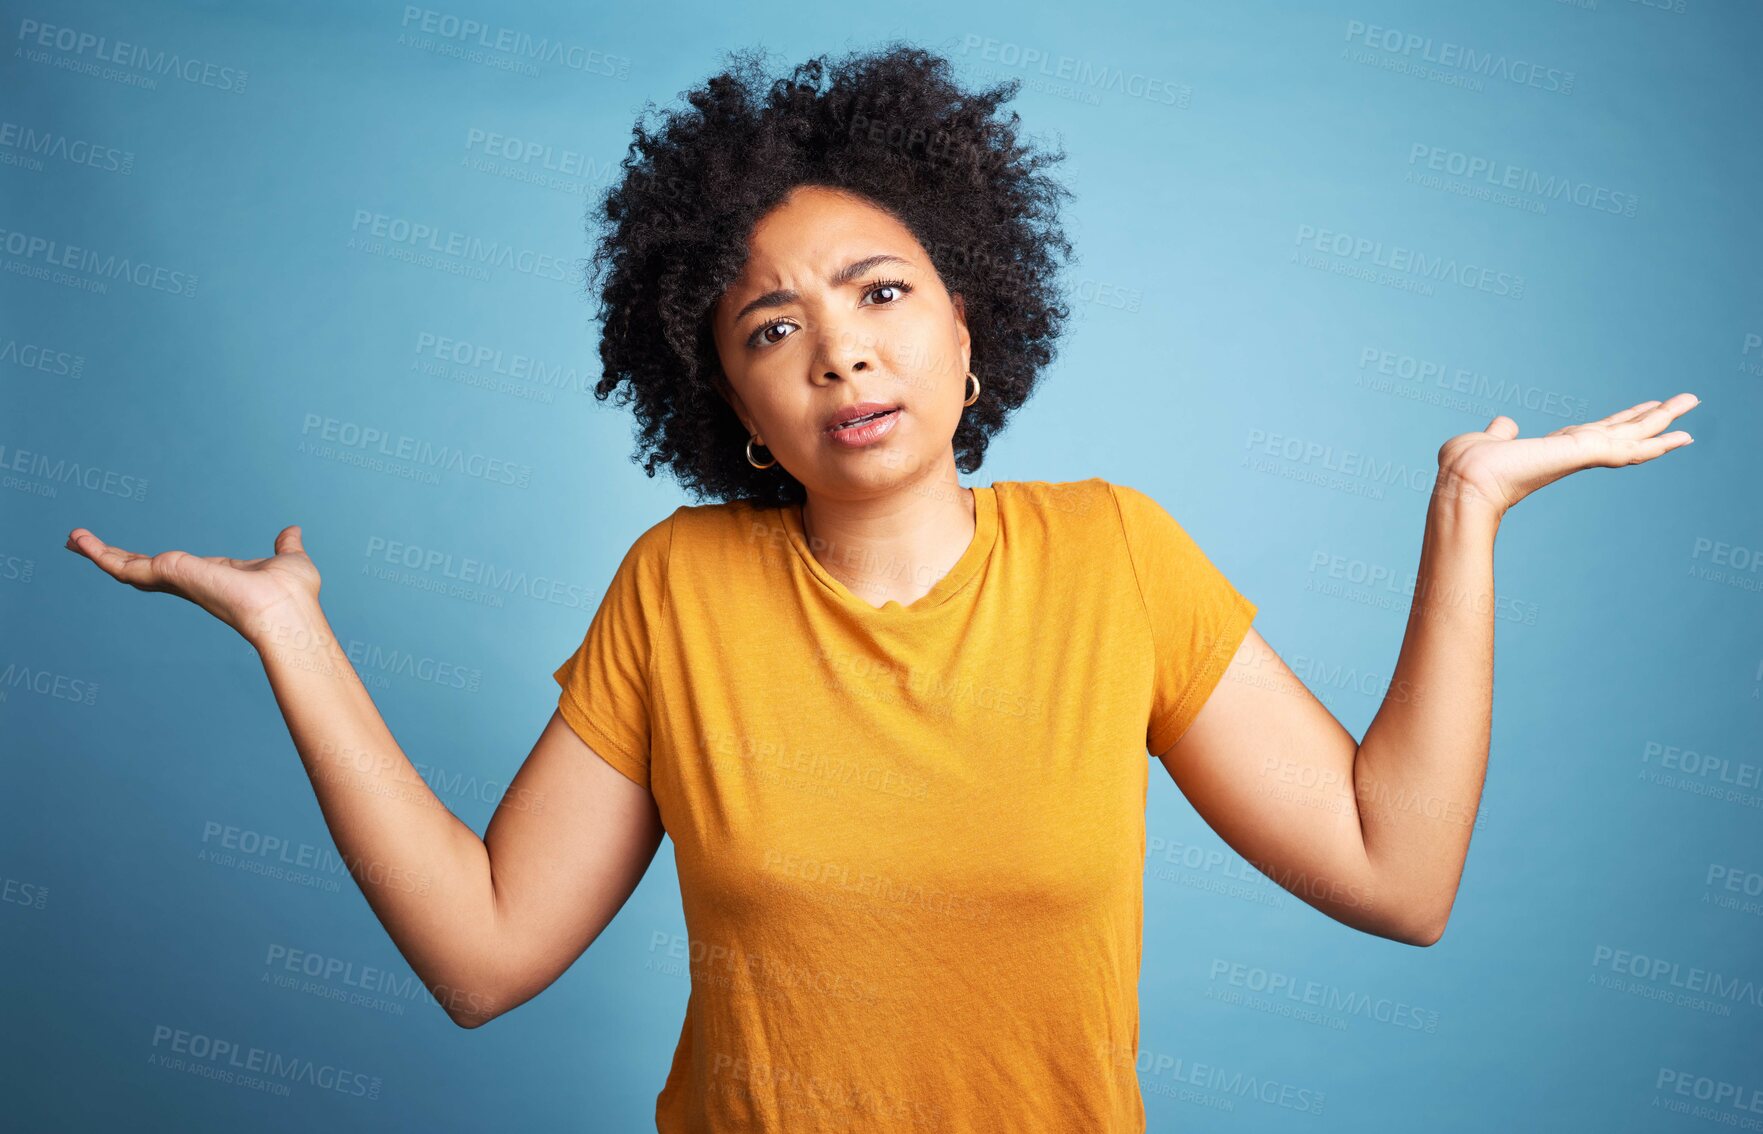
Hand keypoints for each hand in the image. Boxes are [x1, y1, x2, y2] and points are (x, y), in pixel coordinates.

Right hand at [64, 524, 322, 643]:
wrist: (286, 611)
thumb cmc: (294, 595)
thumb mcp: (289, 560)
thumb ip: (285, 546)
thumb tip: (291, 532)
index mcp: (212, 578)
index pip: (172, 570)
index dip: (151, 563)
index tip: (131, 555)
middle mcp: (190, 583)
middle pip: (141, 570)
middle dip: (114, 558)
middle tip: (83, 545)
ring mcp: (177, 581)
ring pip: (127, 569)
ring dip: (99, 553)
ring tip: (72, 539)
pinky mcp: (169, 575)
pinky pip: (126, 567)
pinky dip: (101, 554)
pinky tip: (80, 542)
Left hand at [1433, 393, 1699, 518]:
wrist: (1463, 483)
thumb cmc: (1467, 468)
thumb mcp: (1489, 440)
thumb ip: (1502, 432)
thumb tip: (1504, 424)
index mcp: (1553, 449)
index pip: (1595, 432)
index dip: (1621, 422)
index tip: (1642, 410)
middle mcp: (1572, 453)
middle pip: (1623, 431)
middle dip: (1653, 418)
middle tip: (1686, 402)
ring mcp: (1580, 455)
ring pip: (1633, 436)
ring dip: (1664, 420)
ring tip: (1693, 402)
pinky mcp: (1583, 455)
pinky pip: (1628, 450)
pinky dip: (1656, 444)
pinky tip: (1683, 437)